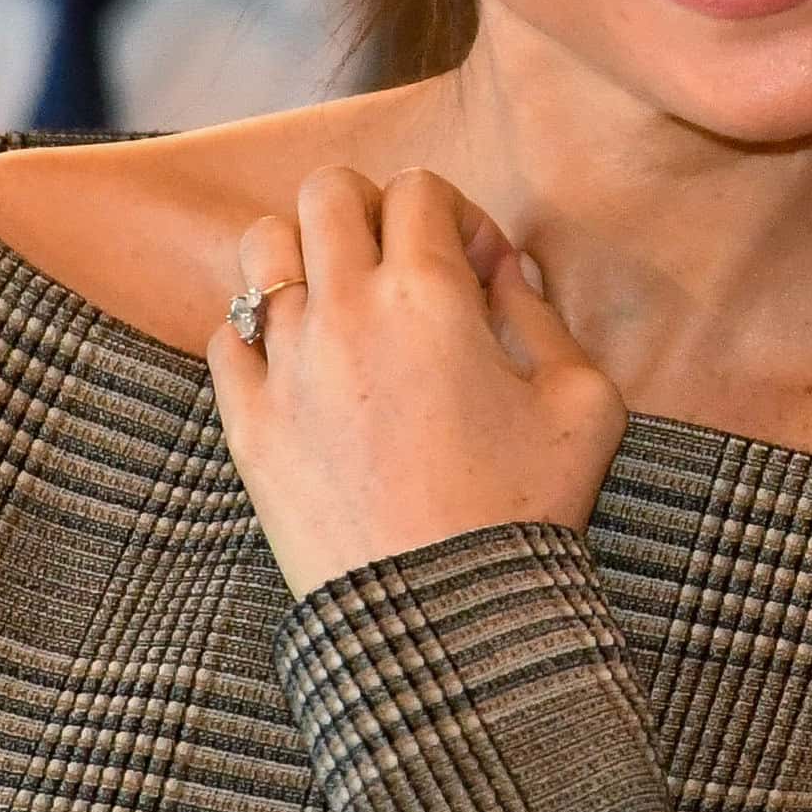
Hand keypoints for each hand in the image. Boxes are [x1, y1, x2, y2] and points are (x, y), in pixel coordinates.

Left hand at [208, 165, 625, 599]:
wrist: (441, 623)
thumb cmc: (525, 512)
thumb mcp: (584, 403)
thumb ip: (546, 315)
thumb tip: (508, 270)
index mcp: (431, 296)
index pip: (419, 189)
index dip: (457, 214)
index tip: (480, 272)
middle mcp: (346, 313)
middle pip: (327, 192)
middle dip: (370, 209)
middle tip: (403, 264)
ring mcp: (285, 366)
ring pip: (263, 248)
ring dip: (305, 255)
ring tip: (342, 302)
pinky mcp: (247, 424)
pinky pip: (227, 334)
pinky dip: (259, 330)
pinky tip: (302, 364)